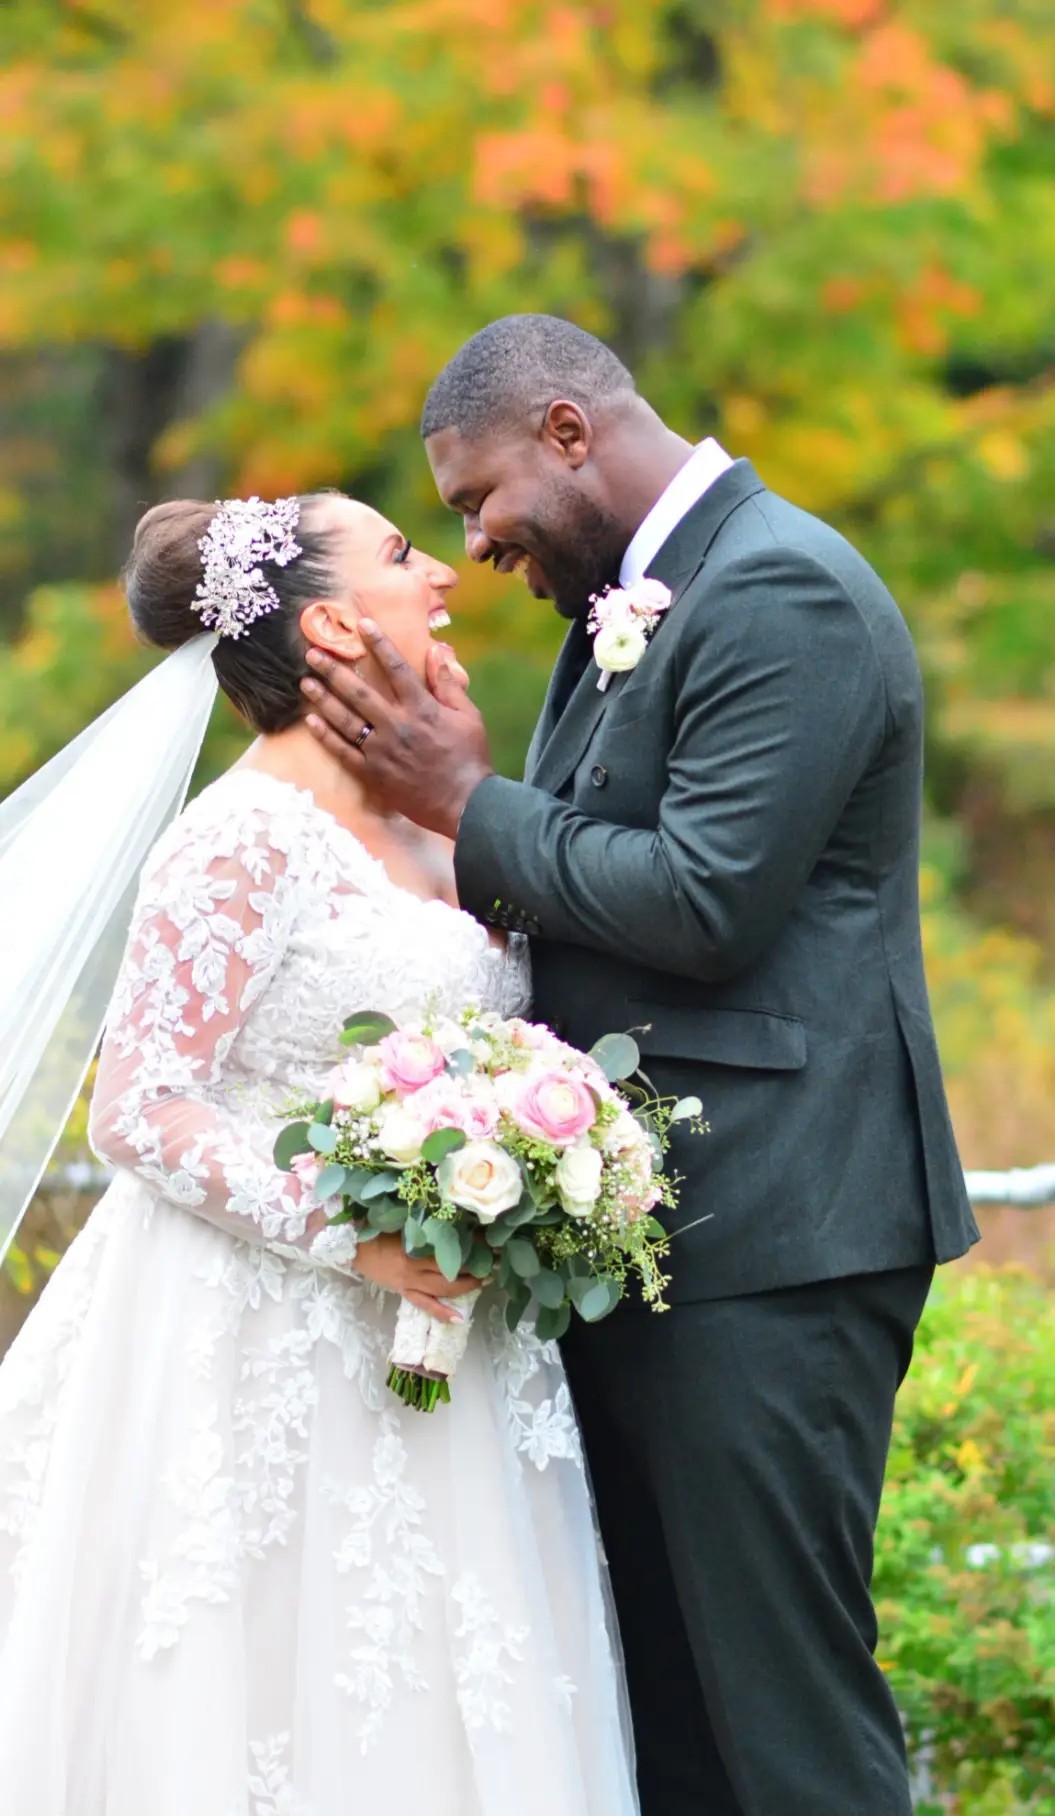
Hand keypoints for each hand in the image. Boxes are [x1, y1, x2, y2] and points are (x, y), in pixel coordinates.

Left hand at [300, 623, 494, 839]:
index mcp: (422, 708)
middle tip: (312, 654)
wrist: (466, 804)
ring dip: (323, 699)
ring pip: (345, 719)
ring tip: (305, 682)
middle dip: (334, 670)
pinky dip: (325, 736)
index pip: (396, 668)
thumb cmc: (470, 758)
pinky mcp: (373, 774)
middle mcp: (397, 725)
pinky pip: (343, 752)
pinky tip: (310, 720)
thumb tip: (436, 652)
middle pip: (358, 692)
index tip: (362, 625)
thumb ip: (447, 684)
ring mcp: (381, 751)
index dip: (379, 644)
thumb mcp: (468, 716)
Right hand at [351, 1231, 479, 1323]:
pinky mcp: (404, 1292)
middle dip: (474, 1268)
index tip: (489, 1244)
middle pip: (451, 1270)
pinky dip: (443, 1313)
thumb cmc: (379, 1232)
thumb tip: (454, 1226)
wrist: (355, 1248)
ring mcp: (410, 1282)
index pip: (450, 1247)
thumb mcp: (405, 1227)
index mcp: (415, 1246)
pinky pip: (426, 1305)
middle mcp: (415, 1266)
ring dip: (466, 1287)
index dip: (471, 1247)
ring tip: (483, 1283)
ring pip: (443, 1288)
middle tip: (494, 1265)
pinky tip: (459, 1319)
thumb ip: (426, 1230)